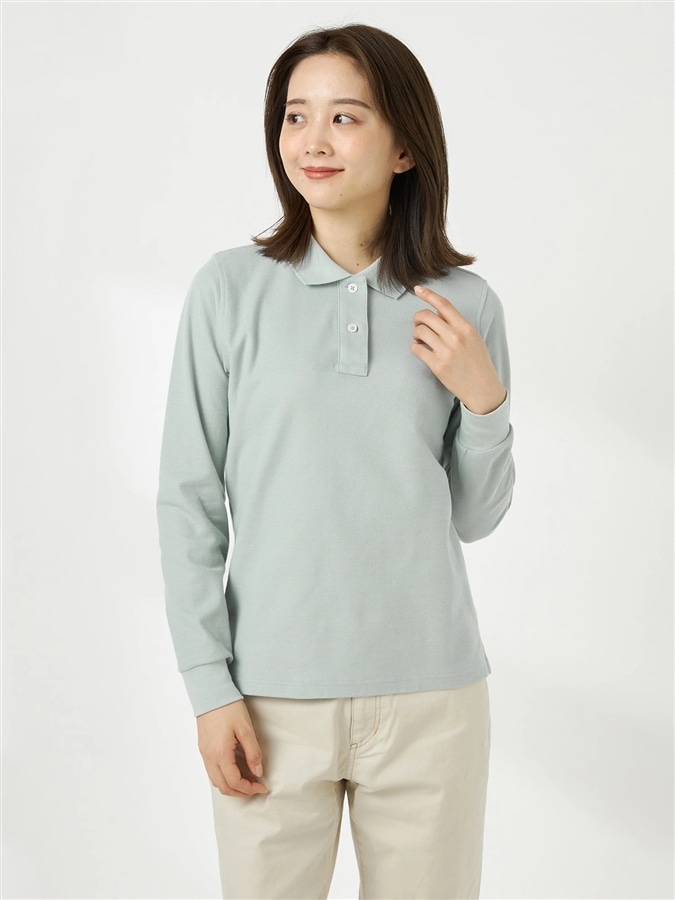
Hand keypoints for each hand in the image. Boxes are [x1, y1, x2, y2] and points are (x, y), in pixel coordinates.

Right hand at [197, 699, 268, 797]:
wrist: (211, 693)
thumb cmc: (228, 708)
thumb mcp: (246, 729)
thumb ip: (253, 752)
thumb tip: (257, 772)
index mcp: (220, 754)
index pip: (234, 782)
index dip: (249, 788)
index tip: (262, 786)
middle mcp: (209, 757)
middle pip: (223, 787)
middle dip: (240, 792)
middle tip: (255, 787)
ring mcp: (204, 753)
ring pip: (215, 781)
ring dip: (231, 786)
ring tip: (246, 781)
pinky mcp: (203, 748)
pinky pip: (211, 771)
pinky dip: (223, 777)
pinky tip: (234, 770)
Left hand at [410, 285, 506, 414]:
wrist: (482, 389)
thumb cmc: (478, 363)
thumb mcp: (473, 338)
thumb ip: (457, 326)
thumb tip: (436, 314)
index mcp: (466, 328)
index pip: (444, 305)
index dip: (429, 294)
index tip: (418, 289)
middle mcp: (456, 337)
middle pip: (426, 316)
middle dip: (418, 318)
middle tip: (419, 325)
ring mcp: (446, 351)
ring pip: (419, 331)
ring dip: (416, 334)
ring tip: (421, 340)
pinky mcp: (437, 365)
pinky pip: (417, 349)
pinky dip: (415, 348)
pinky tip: (420, 350)